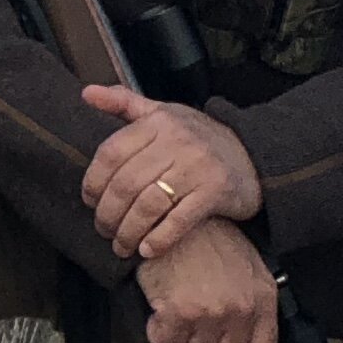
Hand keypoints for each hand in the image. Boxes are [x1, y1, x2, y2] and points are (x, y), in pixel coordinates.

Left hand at [79, 86, 261, 260]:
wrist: (254, 155)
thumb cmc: (199, 138)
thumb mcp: (164, 113)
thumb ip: (125, 103)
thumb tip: (87, 92)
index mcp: (159, 121)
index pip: (111, 153)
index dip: (93, 182)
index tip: (90, 201)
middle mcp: (178, 141)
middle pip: (126, 184)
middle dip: (108, 214)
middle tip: (103, 230)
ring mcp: (198, 167)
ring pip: (148, 205)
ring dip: (129, 231)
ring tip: (122, 245)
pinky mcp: (216, 192)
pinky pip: (179, 220)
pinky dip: (159, 239)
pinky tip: (147, 250)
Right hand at [134, 217, 280, 342]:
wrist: (178, 220)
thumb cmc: (210, 242)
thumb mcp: (248, 271)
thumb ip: (253, 308)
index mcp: (263, 299)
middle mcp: (241, 309)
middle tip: (193, 339)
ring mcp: (211, 313)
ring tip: (177, 322)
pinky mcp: (179, 312)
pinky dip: (159, 335)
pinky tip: (161, 315)